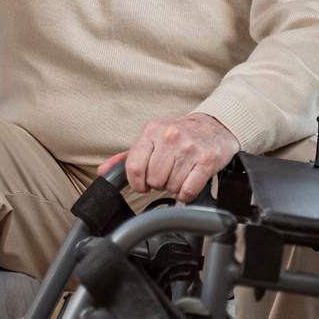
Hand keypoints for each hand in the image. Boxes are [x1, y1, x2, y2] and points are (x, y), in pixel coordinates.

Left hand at [98, 113, 238, 203]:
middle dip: (159, 183)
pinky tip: (190, 181)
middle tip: (168, 174)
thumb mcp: (152, 138)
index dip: (136, 183)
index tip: (143, 184)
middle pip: (153, 180)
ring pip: (171, 187)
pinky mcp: (206, 160)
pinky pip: (188, 191)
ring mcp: (189, 148)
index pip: (133, 167)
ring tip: (181, 173)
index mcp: (152, 130)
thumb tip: (103, 171)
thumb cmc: (181, 134)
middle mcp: (170, 137)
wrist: (216, 125)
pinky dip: (188, 193)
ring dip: (175, 187)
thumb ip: (127, 156)